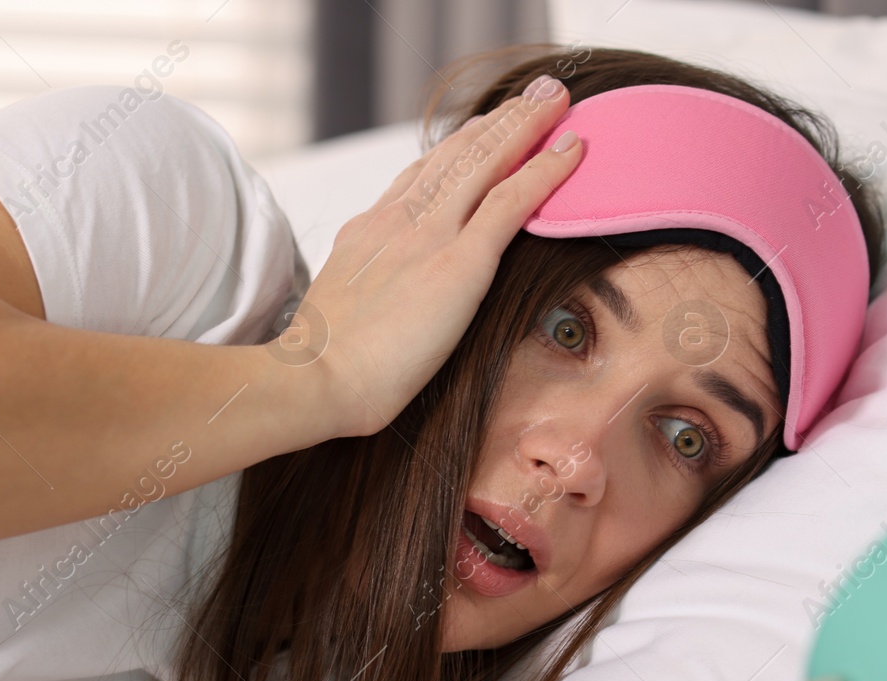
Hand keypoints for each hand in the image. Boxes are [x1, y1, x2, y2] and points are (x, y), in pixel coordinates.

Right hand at [276, 75, 582, 438]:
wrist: (315, 378)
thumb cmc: (321, 369)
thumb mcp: (338, 312)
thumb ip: (365, 292)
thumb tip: (380, 303)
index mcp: (367, 231)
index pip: (418, 176)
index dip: (456, 148)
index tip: (481, 129)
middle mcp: (398, 219)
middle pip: (455, 154)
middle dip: (497, 121)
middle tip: (531, 96)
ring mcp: (429, 235)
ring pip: (486, 161)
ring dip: (525, 124)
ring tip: (555, 99)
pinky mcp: (459, 262)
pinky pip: (512, 201)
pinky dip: (545, 169)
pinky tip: (572, 149)